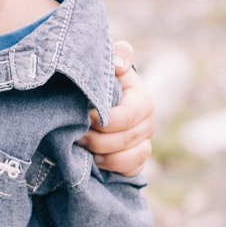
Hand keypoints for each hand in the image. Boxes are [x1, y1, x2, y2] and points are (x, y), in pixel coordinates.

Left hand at [80, 41, 153, 175]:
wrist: (98, 101)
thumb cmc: (102, 81)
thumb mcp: (108, 64)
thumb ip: (117, 55)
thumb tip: (119, 65)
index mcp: (142, 99)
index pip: (130, 115)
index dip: (107, 120)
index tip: (87, 116)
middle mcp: (148, 123)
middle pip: (127, 139)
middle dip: (99, 140)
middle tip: (77, 135)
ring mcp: (144, 142)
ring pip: (131, 157)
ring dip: (104, 156)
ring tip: (84, 147)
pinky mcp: (136, 159)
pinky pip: (132, 171)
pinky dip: (113, 168)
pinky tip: (96, 161)